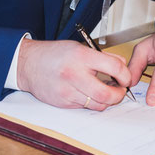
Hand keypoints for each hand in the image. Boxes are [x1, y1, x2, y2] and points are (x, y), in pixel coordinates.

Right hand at [16, 39, 131, 110]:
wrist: (29, 64)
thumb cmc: (54, 54)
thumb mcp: (79, 47)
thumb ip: (101, 56)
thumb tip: (121, 65)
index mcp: (81, 57)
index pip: (114, 67)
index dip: (125, 75)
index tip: (126, 77)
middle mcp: (74, 75)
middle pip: (106, 94)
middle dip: (119, 95)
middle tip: (120, 90)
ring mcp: (68, 92)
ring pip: (97, 105)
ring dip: (106, 101)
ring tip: (106, 92)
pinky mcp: (63, 103)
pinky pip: (84, 107)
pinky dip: (91, 102)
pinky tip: (89, 93)